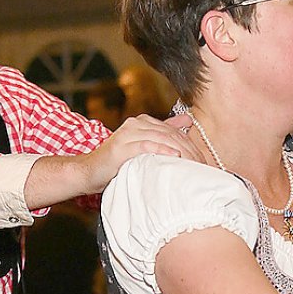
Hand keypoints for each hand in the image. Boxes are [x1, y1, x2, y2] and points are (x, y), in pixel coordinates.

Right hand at [84, 114, 207, 190]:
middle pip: (170, 134)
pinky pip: (146, 145)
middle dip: (188, 149)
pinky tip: (174, 156)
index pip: (173, 131)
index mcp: (142, 122)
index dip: (190, 144)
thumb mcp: (142, 148)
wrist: (89, 172)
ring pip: (161, 138)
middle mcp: (136, 124)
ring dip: (179, 150)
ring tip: (193, 163)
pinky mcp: (121, 146)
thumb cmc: (116, 164)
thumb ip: (163, 134)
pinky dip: (162, 150)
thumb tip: (187, 121)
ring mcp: (128, 133)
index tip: (203, 160)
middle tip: (202, 165)